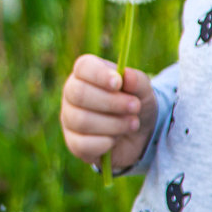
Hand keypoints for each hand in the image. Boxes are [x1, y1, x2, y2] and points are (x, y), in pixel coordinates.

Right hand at [61, 54, 156, 172]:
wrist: (138, 134)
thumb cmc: (134, 103)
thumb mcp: (143, 90)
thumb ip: (137, 81)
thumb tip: (127, 76)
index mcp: (86, 73)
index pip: (83, 67)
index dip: (99, 75)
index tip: (118, 83)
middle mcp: (72, 93)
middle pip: (79, 94)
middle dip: (111, 102)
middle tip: (135, 106)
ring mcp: (69, 118)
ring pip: (82, 121)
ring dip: (114, 124)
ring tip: (133, 123)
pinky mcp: (73, 143)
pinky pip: (82, 144)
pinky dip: (105, 143)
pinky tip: (115, 139)